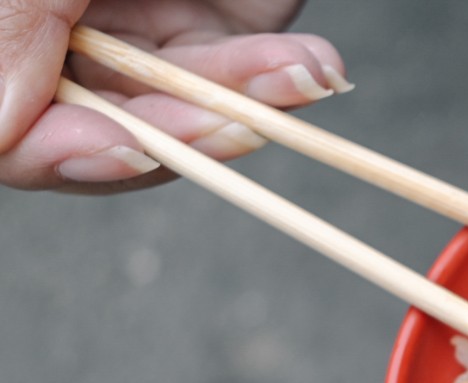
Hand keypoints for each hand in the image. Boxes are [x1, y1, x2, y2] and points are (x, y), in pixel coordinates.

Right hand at [0, 0, 348, 191]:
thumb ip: (13, 22)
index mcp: (7, 26)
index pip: (13, 132)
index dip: (60, 152)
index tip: (121, 146)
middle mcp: (66, 40)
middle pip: (106, 136)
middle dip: (176, 136)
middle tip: (230, 130)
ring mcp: (143, 37)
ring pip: (185, 115)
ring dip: (244, 110)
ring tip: (300, 76)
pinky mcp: (216, 29)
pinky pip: (245, 82)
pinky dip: (282, 82)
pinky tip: (313, 70)